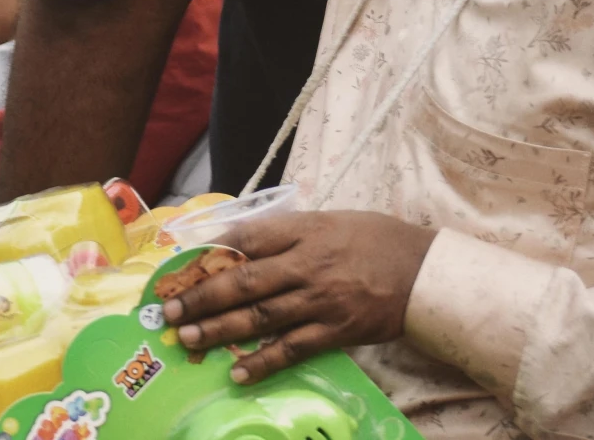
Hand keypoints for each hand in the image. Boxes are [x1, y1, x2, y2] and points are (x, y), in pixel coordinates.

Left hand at [162, 211, 435, 383]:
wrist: (423, 272)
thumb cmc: (376, 240)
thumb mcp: (331, 220)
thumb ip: (289, 231)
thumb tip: (240, 242)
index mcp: (305, 230)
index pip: (248, 238)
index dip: (212, 251)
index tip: (183, 263)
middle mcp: (308, 264)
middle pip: (244, 281)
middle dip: (201, 296)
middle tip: (170, 310)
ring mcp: (319, 300)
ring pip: (259, 317)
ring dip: (219, 330)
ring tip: (188, 339)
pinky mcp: (334, 331)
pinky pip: (290, 349)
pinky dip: (261, 361)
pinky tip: (236, 372)